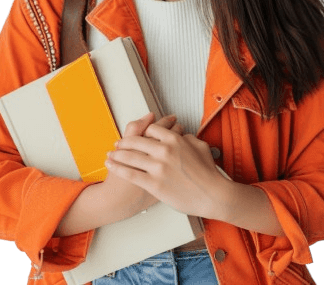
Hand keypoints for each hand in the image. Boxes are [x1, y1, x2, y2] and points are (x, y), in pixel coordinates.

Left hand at [105, 117, 224, 217]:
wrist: (213, 195)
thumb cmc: (209, 173)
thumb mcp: (200, 146)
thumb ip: (187, 137)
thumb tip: (179, 134)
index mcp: (175, 139)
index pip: (152, 128)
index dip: (143, 130)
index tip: (138, 134)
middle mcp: (164, 150)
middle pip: (136, 141)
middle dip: (124, 142)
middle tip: (118, 144)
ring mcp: (158, 167)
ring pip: (130, 156)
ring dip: (117, 154)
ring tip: (111, 154)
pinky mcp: (154, 184)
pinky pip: (131, 174)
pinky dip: (118, 168)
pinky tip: (112, 166)